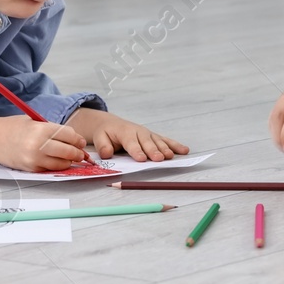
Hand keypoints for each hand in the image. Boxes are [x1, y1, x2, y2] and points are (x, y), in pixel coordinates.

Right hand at [0, 116, 88, 171]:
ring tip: (71, 158)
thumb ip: (53, 129)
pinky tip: (57, 162)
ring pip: (61, 164)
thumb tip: (75, 140)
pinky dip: (56, 166)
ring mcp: (34, 159)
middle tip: (81, 153)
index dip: (78, 140)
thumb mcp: (34, 122)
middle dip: (78, 153)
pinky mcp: (30, 169)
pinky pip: (50, 169)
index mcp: (41, 129)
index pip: (69, 135)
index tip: (81, 142)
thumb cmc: (14, 128)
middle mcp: (38, 145)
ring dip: (69, 162)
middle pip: (68, 152)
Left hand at [67, 108, 187, 161]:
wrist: (112, 124)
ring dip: (165, 148)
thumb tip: (107, 154)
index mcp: (125, 132)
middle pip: (147, 142)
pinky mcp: (154, 137)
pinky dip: (175, 145)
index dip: (136, 150)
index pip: (131, 143)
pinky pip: (166, 141)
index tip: (141, 158)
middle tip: (159, 159)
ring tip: (170, 156)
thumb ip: (103, 145)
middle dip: (153, 150)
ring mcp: (148, 134)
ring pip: (158, 141)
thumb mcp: (99, 137)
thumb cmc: (106, 133)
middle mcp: (139, 132)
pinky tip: (184, 150)